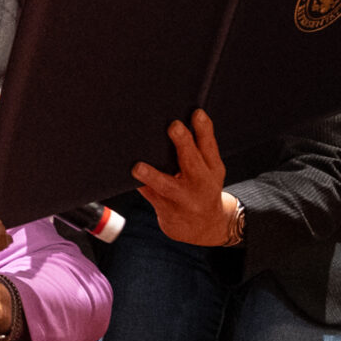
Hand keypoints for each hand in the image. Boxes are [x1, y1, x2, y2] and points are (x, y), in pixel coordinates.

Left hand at [133, 111, 236, 245]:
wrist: (203, 227)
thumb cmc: (199, 189)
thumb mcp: (207, 172)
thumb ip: (196, 151)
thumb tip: (171, 125)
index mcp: (212, 168)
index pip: (209, 146)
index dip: (204, 129)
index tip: (196, 113)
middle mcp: (201, 183)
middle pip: (192, 161)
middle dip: (183, 143)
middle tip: (174, 126)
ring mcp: (184, 200)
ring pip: (167, 185)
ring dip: (152, 176)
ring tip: (138, 168)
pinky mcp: (167, 211)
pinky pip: (150, 196)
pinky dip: (140, 185)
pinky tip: (128, 176)